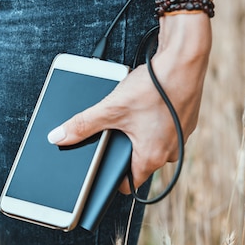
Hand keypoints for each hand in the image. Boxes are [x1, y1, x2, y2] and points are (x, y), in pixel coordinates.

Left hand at [47, 13, 211, 192]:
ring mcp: (181, 136)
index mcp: (152, 157)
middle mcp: (170, 152)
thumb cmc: (156, 86)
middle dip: (123, 149)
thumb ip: (82, 125)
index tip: (102, 170)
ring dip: (138, 132)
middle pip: (138, 161)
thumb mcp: (111, 108)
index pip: (128, 183)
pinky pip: (163, 127)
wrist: (185, 61)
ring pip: (151, 142)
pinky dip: (153, 119)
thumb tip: (58, 137)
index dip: (111, 179)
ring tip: (130, 113)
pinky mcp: (186, 121)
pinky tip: (146, 103)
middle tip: (113, 130)